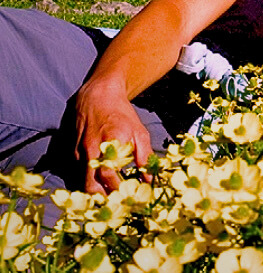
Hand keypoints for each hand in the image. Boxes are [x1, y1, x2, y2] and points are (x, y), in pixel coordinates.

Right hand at [74, 79, 153, 193]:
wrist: (99, 96)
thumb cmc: (122, 115)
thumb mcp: (139, 132)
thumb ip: (145, 156)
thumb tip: (150, 181)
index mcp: (109, 142)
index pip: (108, 175)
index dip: (116, 190)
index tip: (125, 201)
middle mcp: (90, 148)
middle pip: (90, 183)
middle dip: (100, 199)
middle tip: (112, 208)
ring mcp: (78, 151)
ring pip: (81, 180)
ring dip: (92, 193)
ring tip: (105, 202)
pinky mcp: (72, 152)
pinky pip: (77, 172)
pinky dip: (86, 181)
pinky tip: (96, 187)